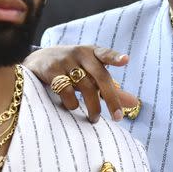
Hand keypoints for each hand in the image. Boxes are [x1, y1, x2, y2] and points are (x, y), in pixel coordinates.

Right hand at [24, 45, 138, 122]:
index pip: (105, 54)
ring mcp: (64, 61)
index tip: (126, 60)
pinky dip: (72, 103)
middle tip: (118, 117)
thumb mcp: (90, 73)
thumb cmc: (71, 68)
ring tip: (94, 118)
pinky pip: (66, 91)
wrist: (37, 60)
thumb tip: (135, 103)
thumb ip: (111, 88)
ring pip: (85, 87)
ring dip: (92, 106)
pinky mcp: (51, 70)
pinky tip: (72, 107)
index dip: (115, 57)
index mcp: (92, 53)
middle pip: (100, 76)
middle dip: (111, 98)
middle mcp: (79, 54)